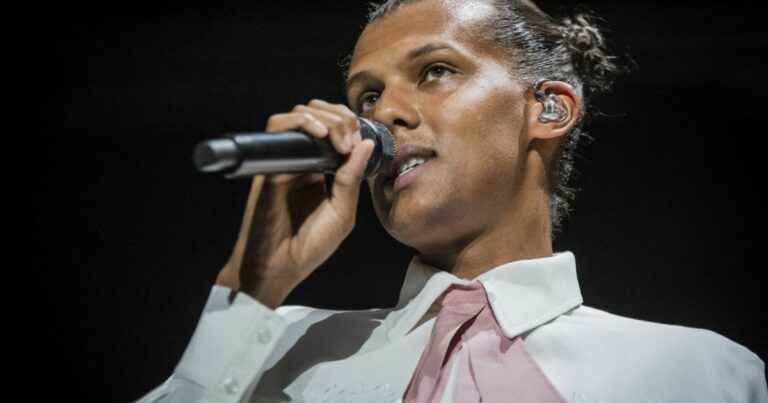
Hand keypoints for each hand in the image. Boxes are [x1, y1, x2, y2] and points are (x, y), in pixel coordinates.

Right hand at [215, 99, 374, 307]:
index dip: (350, 125)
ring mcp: (284, 160)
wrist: (279, 267)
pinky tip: (320, 134)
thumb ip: (352, 178)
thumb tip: (366, 143)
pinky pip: (278, 128)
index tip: (361, 141)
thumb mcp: (342, 213)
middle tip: (350, 138)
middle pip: (318, 113)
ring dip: (324, 117)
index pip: (335, 129)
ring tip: (338, 139)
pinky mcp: (268, 163)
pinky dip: (301, 122)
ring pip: (299, 114)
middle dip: (340, 116)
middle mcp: (302, 161)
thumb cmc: (309, 246)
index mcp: (321, 170)